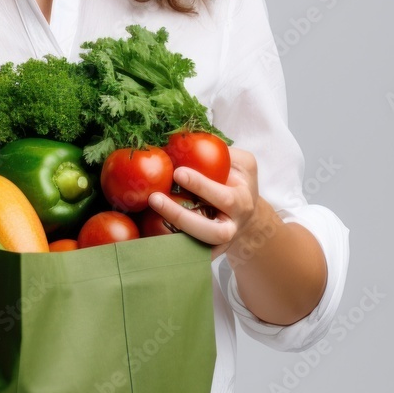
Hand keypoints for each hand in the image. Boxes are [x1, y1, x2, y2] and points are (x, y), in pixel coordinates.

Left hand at [147, 147, 261, 259]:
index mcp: (242, 201)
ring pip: (199, 248)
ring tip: (147, 218)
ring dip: (171, 235)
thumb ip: (222, 151)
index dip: (201, 186)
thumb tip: (185, 138)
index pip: (224, 197)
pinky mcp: (206, 253)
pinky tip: (147, 235)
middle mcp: (232, 226)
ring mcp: (219, 244)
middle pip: (212, 232)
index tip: (177, 173)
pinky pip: (188, 254)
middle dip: (181, 216)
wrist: (246, 215)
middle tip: (154, 198)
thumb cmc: (237, 180)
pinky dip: (168, 248)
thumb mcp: (240, 162)